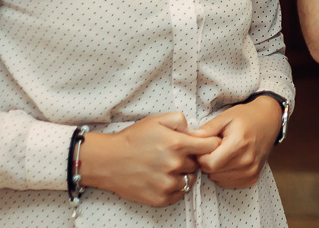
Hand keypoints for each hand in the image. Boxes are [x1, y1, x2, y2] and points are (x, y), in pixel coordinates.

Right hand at [79, 112, 221, 207]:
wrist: (108, 161)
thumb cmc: (132, 139)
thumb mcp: (156, 120)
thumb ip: (180, 120)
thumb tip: (195, 130)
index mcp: (177, 144)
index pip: (210, 147)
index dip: (210, 144)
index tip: (204, 145)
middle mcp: (175, 165)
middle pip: (198, 164)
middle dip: (191, 159)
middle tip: (176, 155)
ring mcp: (167, 184)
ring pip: (189, 180)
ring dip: (183, 174)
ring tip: (168, 168)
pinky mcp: (160, 198)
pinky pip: (178, 194)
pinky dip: (174, 187)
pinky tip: (162, 178)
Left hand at [192, 97, 282, 188]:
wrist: (268, 121)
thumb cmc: (246, 117)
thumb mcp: (225, 117)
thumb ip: (207, 129)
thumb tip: (190, 139)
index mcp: (239, 144)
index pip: (209, 163)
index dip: (202, 156)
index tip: (205, 146)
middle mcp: (247, 161)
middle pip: (213, 172)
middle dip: (207, 162)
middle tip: (214, 149)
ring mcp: (251, 171)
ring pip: (219, 179)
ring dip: (215, 169)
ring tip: (222, 154)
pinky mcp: (252, 178)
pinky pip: (228, 183)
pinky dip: (224, 175)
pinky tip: (229, 161)